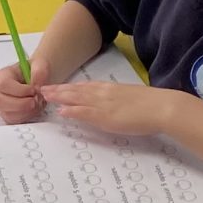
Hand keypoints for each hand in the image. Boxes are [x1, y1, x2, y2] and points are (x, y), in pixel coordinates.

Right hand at [0, 59, 42, 124]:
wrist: (37, 79)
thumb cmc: (35, 71)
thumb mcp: (40, 64)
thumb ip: (39, 71)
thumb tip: (37, 85)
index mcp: (2, 76)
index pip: (4, 85)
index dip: (20, 90)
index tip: (34, 90)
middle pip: (0, 102)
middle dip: (21, 104)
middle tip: (36, 100)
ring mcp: (0, 105)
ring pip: (7, 114)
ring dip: (26, 111)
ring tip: (37, 103)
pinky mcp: (6, 114)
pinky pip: (13, 120)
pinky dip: (26, 117)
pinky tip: (34, 108)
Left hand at [39, 79, 172, 136]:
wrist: (161, 107)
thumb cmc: (150, 105)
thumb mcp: (130, 99)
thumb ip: (117, 100)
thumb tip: (110, 105)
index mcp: (110, 89)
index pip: (86, 86)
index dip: (70, 87)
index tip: (58, 86)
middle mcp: (104, 93)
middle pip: (77, 90)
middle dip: (59, 89)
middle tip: (42, 89)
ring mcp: (104, 104)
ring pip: (77, 98)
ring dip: (60, 97)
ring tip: (45, 96)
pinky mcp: (106, 116)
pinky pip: (85, 112)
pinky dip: (72, 111)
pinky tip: (61, 111)